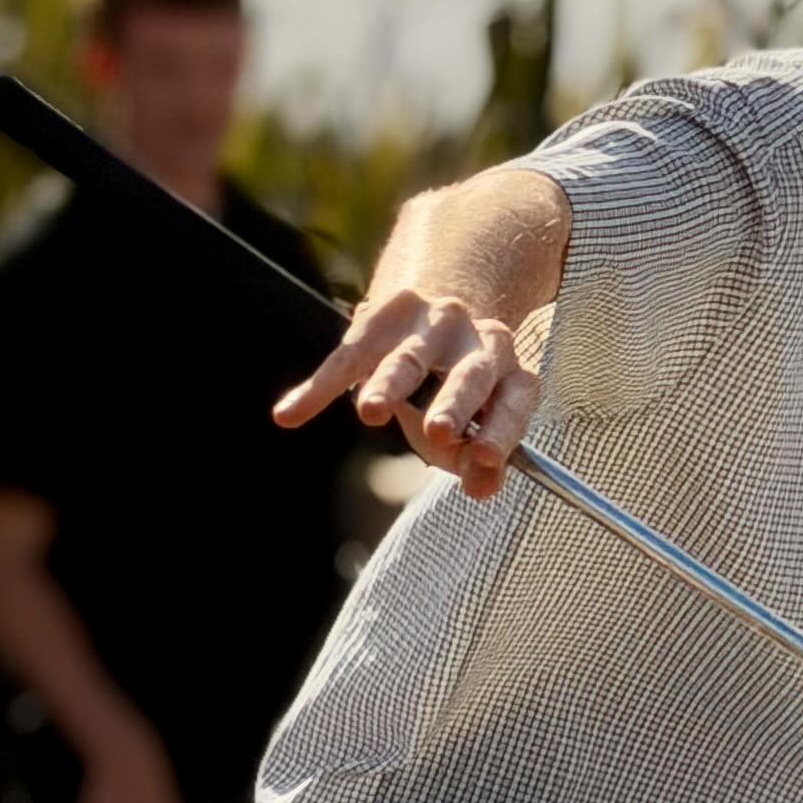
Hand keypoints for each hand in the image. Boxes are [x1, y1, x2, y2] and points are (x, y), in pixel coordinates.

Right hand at [274, 288, 539, 503]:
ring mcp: (434, 322)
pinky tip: (289, 414)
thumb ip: (477, 461)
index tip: (486, 457)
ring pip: (410, 359)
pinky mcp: (385, 315)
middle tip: (437, 433)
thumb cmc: (455, 392)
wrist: (431, 315)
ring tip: (370, 412)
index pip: (513, 403)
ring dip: (389, 386)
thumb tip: (482, 487)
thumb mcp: (472, 427)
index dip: (501, 429)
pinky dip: (318, 388)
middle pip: (469, 375)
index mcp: (509, 373)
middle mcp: (479, 341)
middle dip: (453, 404)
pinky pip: (349, 356)